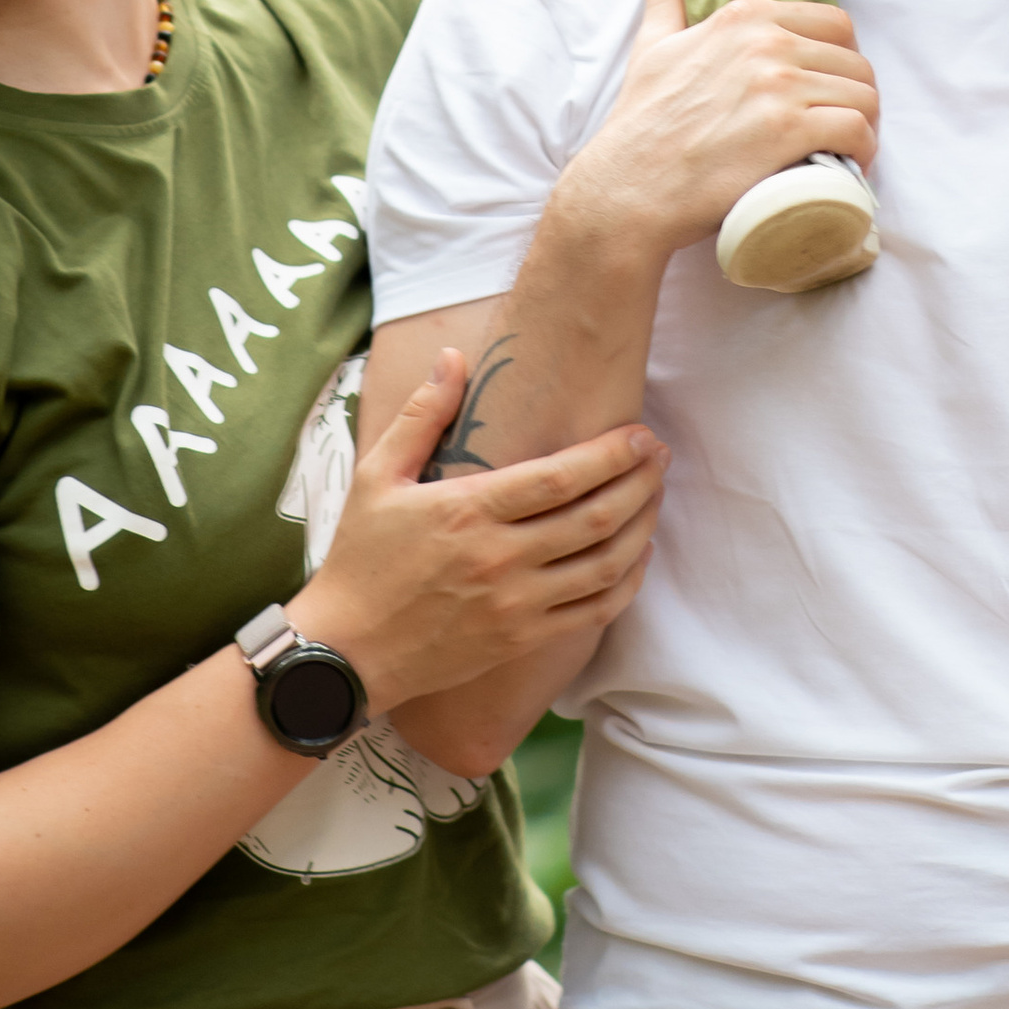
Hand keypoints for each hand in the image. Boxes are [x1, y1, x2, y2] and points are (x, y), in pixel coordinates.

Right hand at [290, 349, 668, 715]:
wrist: (347, 652)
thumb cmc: (361, 559)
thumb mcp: (377, 477)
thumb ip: (421, 415)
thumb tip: (453, 357)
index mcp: (468, 510)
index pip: (560, 477)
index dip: (610, 454)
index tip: (640, 434)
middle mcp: (500, 558)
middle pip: (594, 518)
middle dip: (640, 482)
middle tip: (661, 456)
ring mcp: (515, 604)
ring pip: (603, 565)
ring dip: (642, 528)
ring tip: (656, 497)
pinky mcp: (522, 640)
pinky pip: (593, 613)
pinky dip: (626, 583)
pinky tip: (637, 558)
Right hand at [558, 0, 879, 263]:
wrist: (629, 186)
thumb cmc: (642, 121)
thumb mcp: (652, 46)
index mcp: (744, 17)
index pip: (834, 24)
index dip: (839, 61)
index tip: (826, 91)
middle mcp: (767, 44)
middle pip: (855, 61)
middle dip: (854, 96)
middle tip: (838, 125)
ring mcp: (780, 87)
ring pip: (863, 95)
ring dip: (863, 125)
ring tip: (846, 148)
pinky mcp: (790, 132)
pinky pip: (857, 129)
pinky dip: (863, 150)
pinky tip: (849, 164)